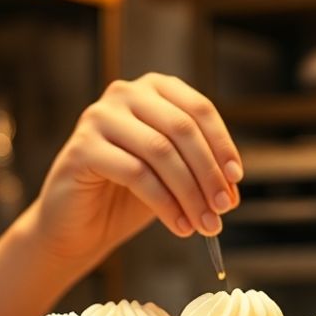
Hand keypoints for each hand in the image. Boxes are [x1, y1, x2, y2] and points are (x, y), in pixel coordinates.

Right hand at [24, 73, 242, 262]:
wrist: (79, 224)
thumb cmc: (129, 195)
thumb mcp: (174, 174)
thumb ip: (201, 168)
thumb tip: (233, 185)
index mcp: (153, 89)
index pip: (199, 109)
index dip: (222, 145)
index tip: (236, 180)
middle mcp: (124, 93)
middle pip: (182, 128)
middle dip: (208, 173)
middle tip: (224, 208)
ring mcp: (99, 117)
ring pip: (160, 151)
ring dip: (190, 193)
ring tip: (205, 224)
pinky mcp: (82, 148)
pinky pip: (136, 173)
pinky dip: (165, 203)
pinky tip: (180, 226)